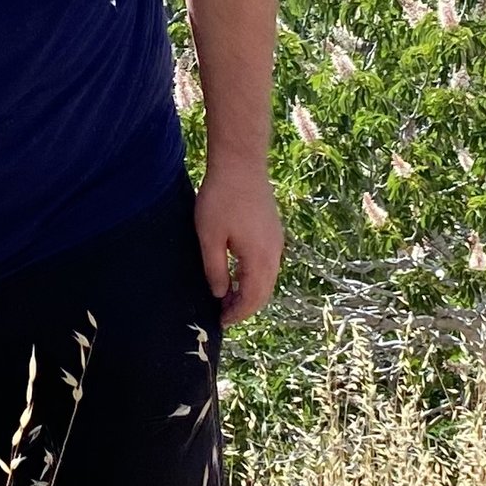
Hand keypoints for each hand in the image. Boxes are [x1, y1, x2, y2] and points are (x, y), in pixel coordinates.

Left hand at [195, 164, 282, 325]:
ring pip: (267, 278)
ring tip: (227, 296)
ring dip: (249, 292)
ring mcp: (276, 241)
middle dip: (245, 307)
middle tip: (223, 314)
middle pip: (264, 292)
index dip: (237, 314)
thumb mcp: (210, 237)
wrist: (241, 164)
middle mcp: (274, 253)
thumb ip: (215, 269)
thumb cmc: (221, 199)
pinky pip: (267, 264)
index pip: (252, 298)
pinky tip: (237, 273)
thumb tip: (220, 295)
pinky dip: (254, 276)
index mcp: (260, 258)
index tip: (220, 321)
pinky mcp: (273, 231)